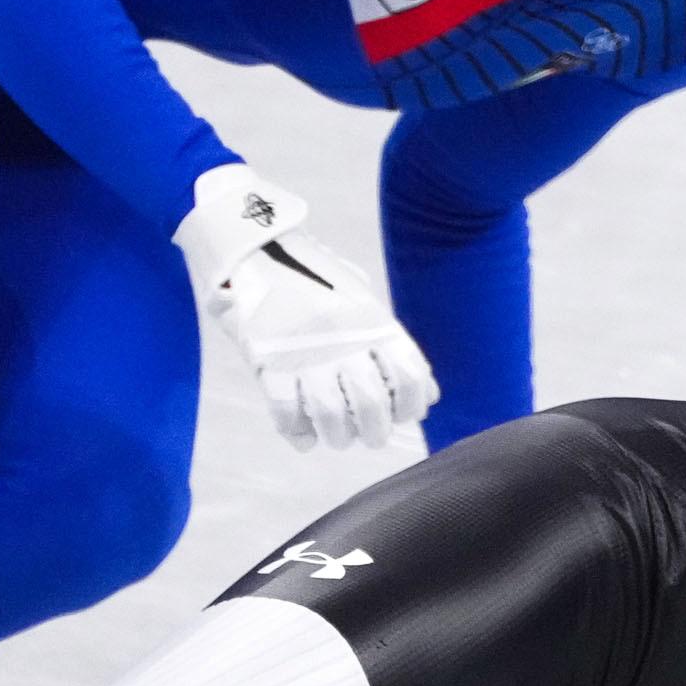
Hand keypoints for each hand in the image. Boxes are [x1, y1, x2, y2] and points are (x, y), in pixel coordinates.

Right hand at [173, 165, 435, 451]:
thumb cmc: (315, 279)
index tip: (405, 414)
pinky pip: (285, 408)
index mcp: (370, 320)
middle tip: (371, 436)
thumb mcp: (361, 301)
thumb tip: (429, 394)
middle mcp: (343, 336)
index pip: (409, 374)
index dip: (412, 404)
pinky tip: (304, 437)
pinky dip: (296, 431)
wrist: (257, 247)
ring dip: (337, 436)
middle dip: (375, 431)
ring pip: (328, 412)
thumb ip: (392, 346)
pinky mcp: (268, 358)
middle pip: (369, 403)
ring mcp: (304, 349)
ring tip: (339, 438)